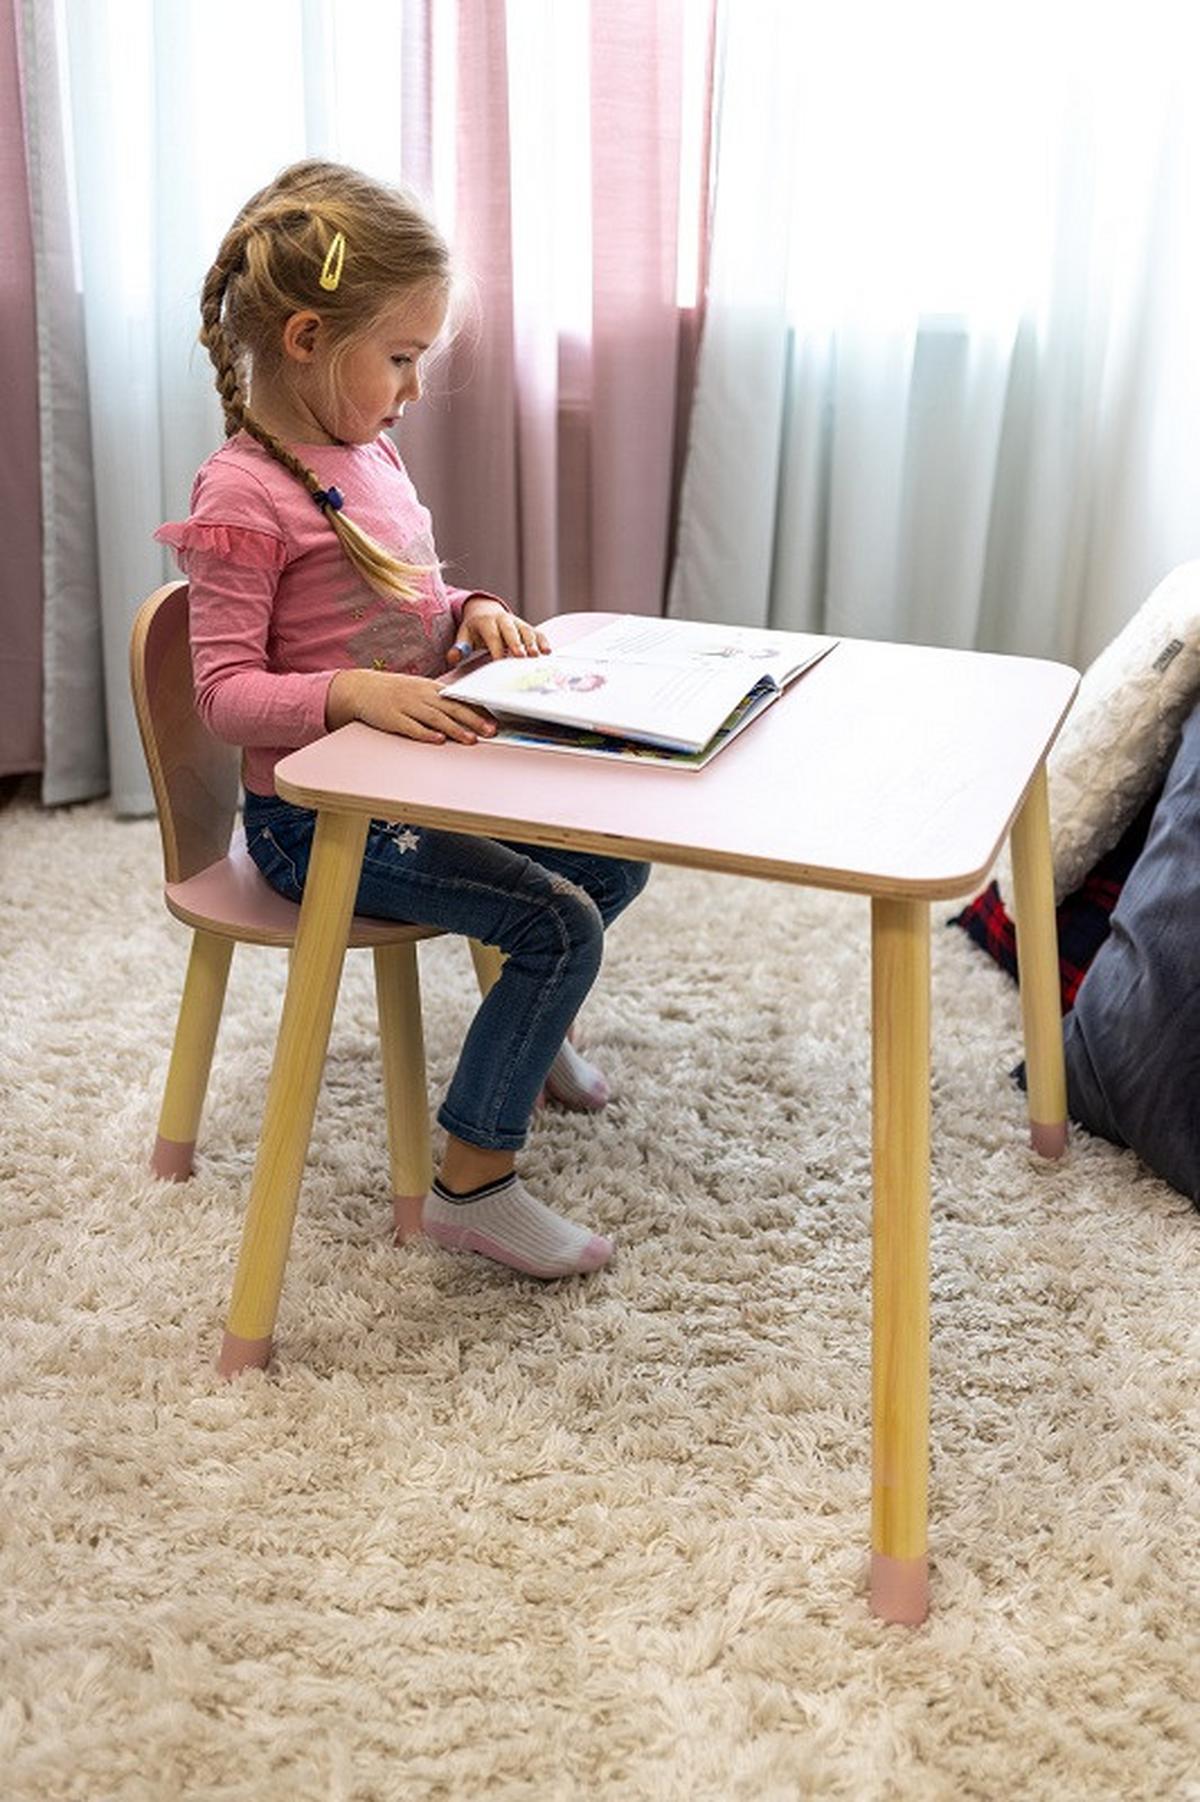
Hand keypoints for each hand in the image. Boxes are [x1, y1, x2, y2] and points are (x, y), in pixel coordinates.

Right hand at [326, 668, 496, 742]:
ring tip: (471, 739)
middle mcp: (421, 696)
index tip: (494, 718)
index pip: (458, 699)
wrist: (362, 688)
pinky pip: (412, 727)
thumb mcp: (418, 689)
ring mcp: (407, 707)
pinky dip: (426, 734)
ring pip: (436, 719)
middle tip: (490, 731)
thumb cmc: (393, 691)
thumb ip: (439, 699)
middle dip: (474, 720)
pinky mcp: (394, 719)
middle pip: (452, 708)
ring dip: (455, 729)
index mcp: (430, 688)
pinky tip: (438, 739)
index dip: (477, 709)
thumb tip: (464, 710)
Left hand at [446, 596, 550, 666]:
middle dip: (516, 643)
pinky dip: (542, 641)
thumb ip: (460, 647)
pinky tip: (547, 652)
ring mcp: (516, 622)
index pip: (492, 635)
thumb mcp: (464, 635)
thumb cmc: (475, 628)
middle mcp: (503, 619)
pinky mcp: (526, 627)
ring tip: (535, 656)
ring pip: (525, 631)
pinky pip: (536, 632)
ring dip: (532, 643)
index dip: (496, 648)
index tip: (499, 661)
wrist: (485, 610)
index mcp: (486, 621)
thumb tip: (452, 658)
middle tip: (521, 656)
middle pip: (511, 631)